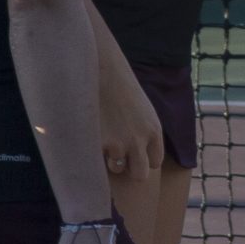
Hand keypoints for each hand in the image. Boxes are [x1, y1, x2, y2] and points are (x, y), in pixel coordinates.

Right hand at [99, 60, 164, 183]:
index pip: (154, 162)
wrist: (99, 69)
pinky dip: (92, 152)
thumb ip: (144, 131)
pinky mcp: (98, 144)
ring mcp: (119, 144)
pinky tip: (90, 134)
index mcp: (154, 130)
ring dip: (108, 160)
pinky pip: (96, 160)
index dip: (142, 159)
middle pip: (140, 174)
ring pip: (116, 168)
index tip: (133, 152)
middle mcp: (140, 140)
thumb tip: (139, 153)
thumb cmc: (118, 86)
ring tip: (101, 138)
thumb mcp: (142, 109)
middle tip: (118, 156)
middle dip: (129, 168)